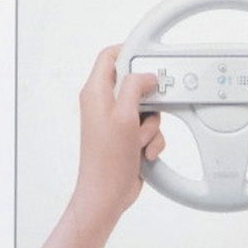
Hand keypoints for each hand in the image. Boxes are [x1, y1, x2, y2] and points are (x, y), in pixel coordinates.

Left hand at [21, 46, 163, 247]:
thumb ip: (135, 87)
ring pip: (146, 109)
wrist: (107, 195)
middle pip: (134, 84)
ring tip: (138, 140)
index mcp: (95, 92)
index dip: (129, 52)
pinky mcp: (128, 137)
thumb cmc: (107, 159)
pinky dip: (151, 141)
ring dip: (150, 126)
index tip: (149, 55)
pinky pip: (149, 129)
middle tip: (151, 107)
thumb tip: (146, 74)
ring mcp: (117, 122)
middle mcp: (104, 104)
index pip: (109, 57)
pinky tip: (144, 153)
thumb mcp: (124, 116)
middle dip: (148, 100)